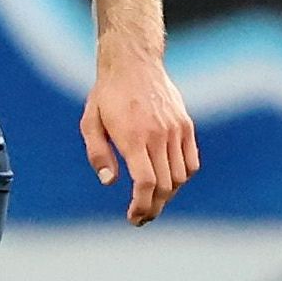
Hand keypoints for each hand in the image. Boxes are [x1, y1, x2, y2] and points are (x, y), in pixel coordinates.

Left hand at [80, 44, 199, 225]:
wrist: (134, 62)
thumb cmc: (107, 94)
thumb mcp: (90, 122)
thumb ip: (98, 154)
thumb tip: (110, 182)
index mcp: (133, 137)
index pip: (146, 183)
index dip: (142, 205)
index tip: (134, 217)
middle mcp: (158, 135)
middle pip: (166, 185)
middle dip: (154, 207)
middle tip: (141, 217)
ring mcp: (176, 130)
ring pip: (181, 177)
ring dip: (169, 196)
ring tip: (153, 202)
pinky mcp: (186, 125)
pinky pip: (191, 162)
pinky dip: (183, 178)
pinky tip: (169, 183)